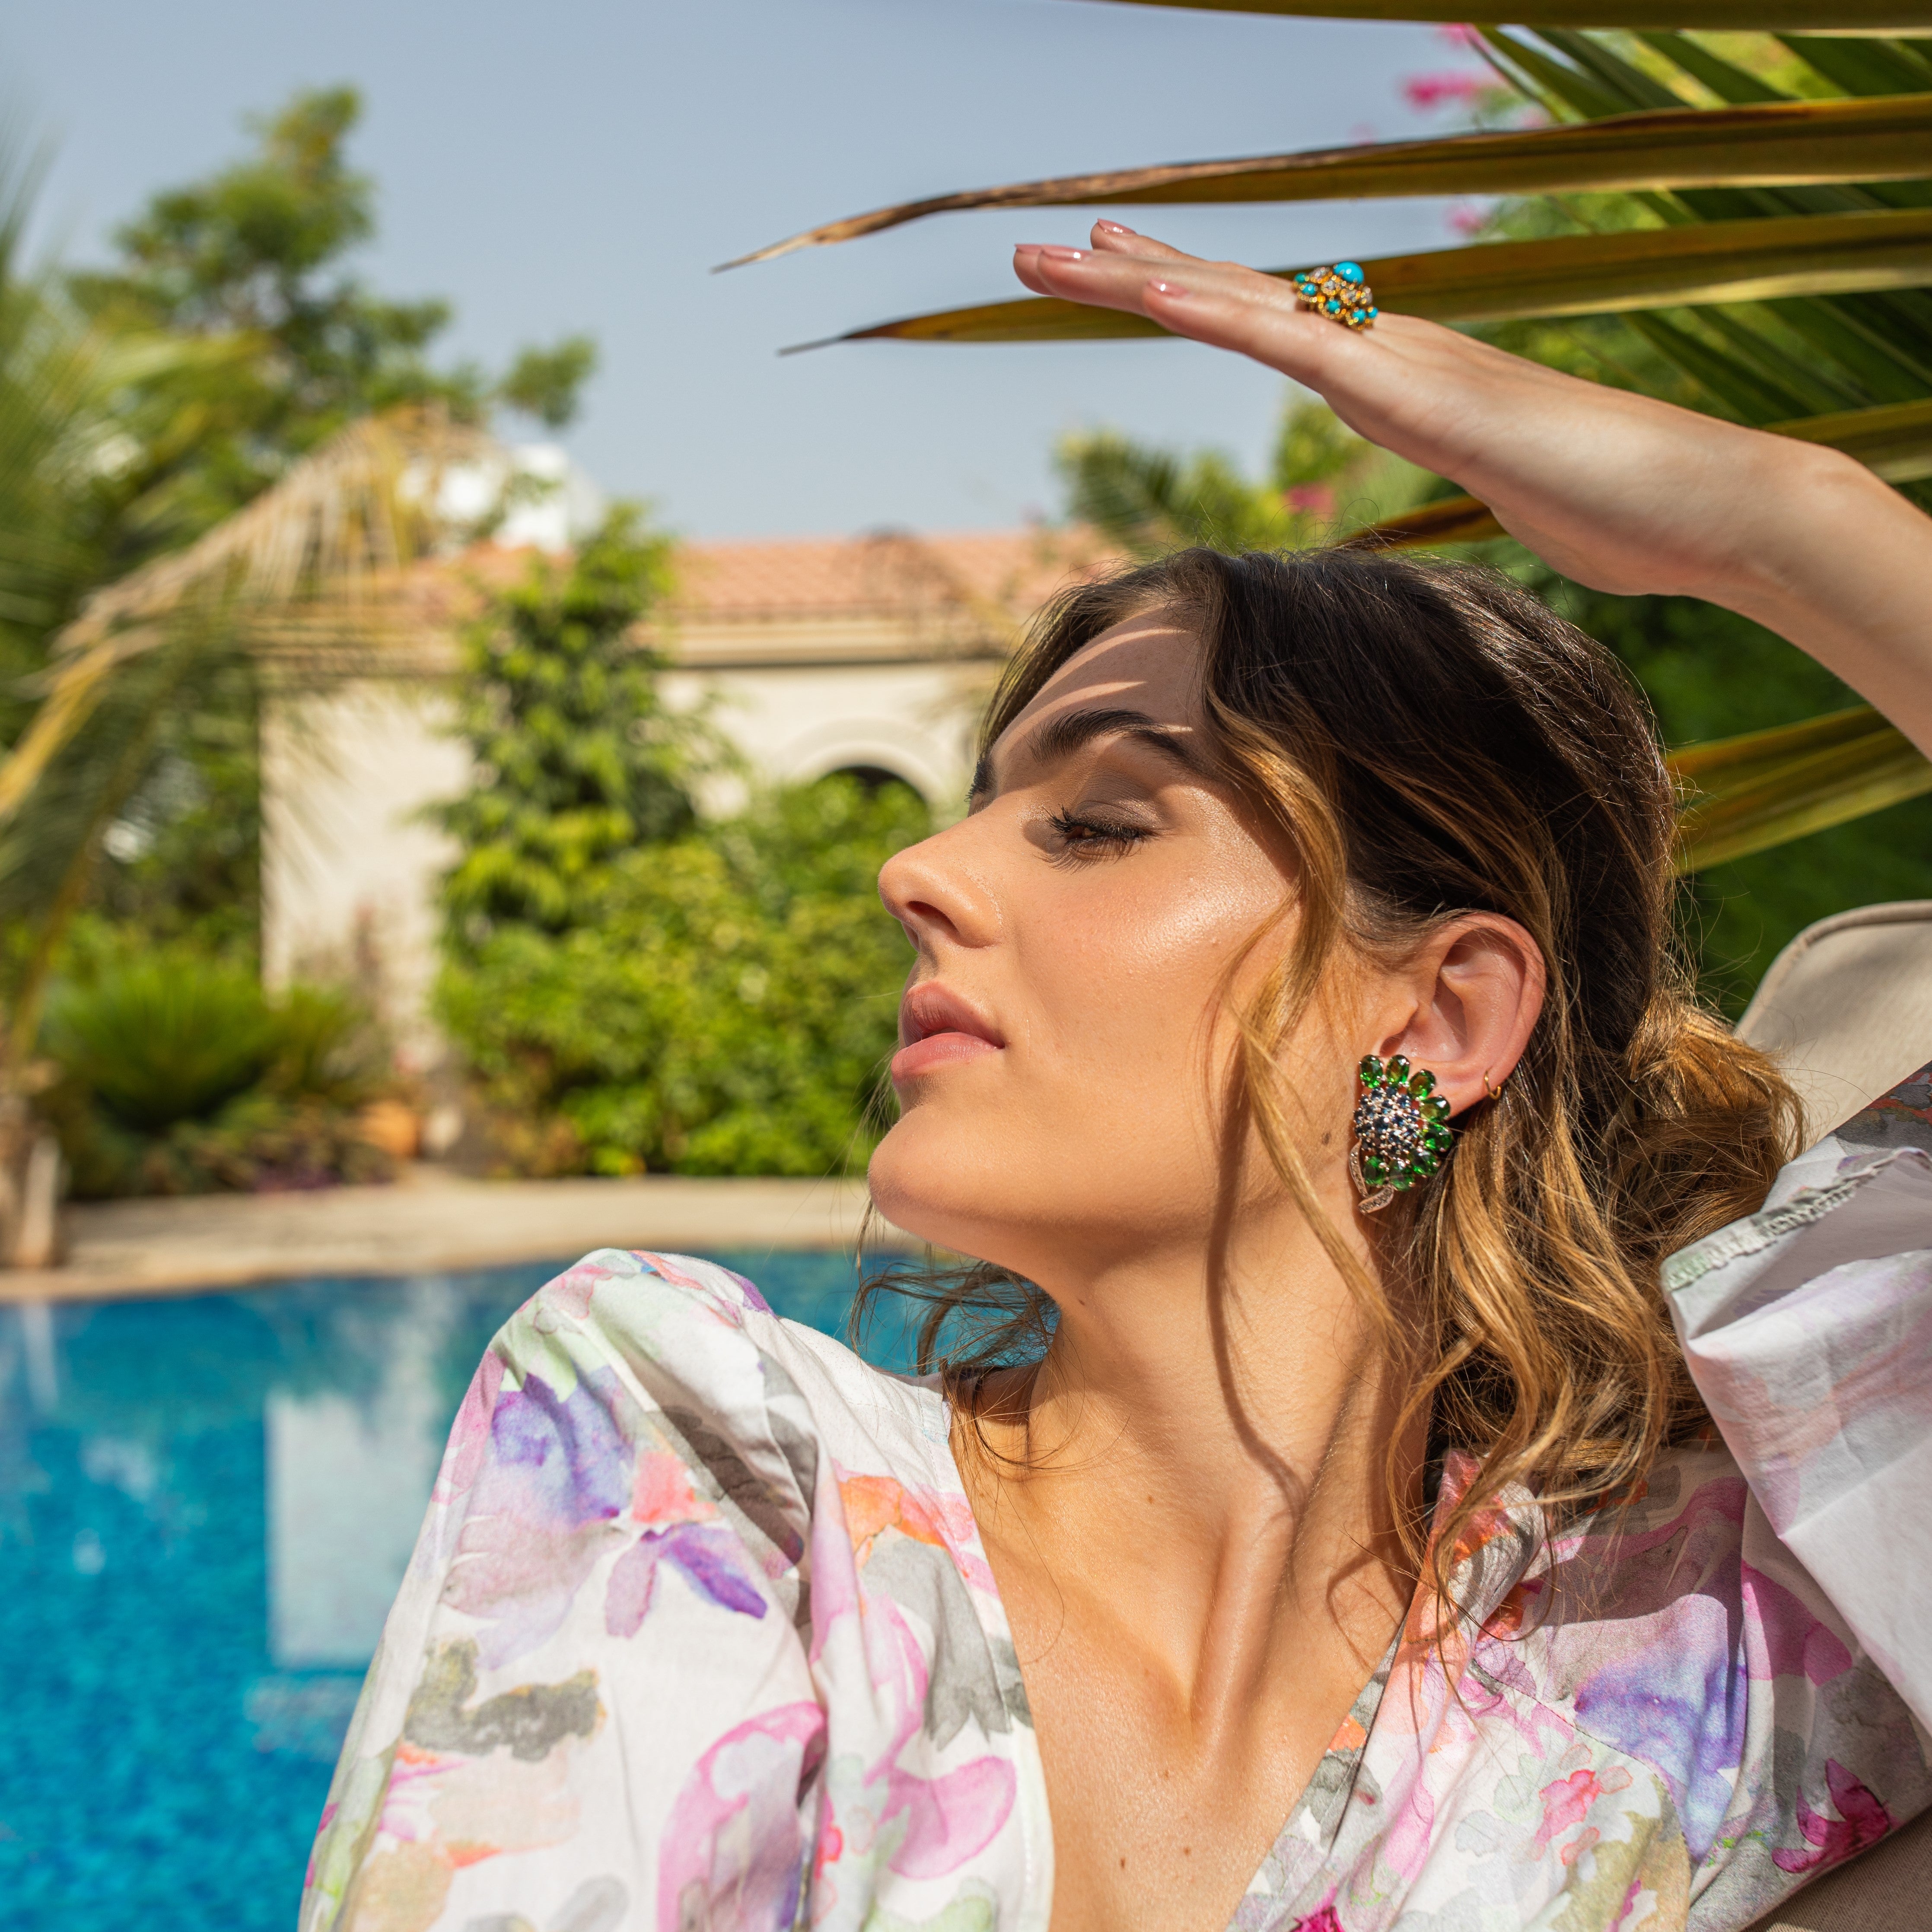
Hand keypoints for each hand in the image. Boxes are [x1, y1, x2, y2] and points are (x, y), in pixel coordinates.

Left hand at [1014, 223, 1931, 753]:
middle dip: (1133, 272)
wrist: (1702, 508)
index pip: (1270, 323)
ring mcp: (1407, 363)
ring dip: (1150, 279)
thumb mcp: (1498, 487)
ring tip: (1061, 252)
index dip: (1189, 291)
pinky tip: (1156, 295)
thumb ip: (1454, 462)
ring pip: (1252, 307)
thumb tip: (1439, 460)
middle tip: (1039, 246)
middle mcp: (1390, 349)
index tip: (1118, 268)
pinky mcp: (1426, 397)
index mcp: (1397, 376)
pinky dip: (1226, 319)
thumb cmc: (1612, 507)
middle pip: (1239, 299)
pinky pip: (1306, 349)